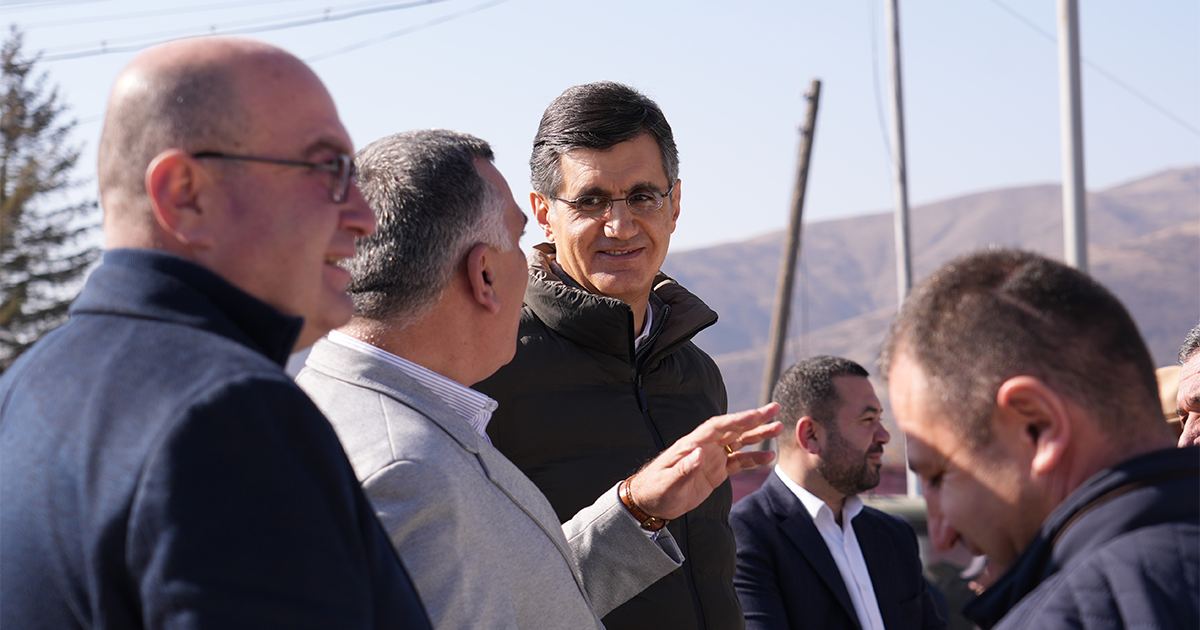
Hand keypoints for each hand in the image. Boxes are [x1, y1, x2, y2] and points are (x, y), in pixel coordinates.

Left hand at [626, 403, 782, 519]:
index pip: (718, 426)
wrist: (650, 502)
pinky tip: (769, 456)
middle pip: (733, 428)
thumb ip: (684, 469)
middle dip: (754, 418)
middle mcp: (704, 446)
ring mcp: (711, 458)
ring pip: (739, 442)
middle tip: (775, 408)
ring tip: (779, 428)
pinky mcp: (716, 472)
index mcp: (692, 444)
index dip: (737, 419)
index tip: (756, 414)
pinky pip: (738, 462)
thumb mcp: (668, 483)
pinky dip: (753, 459)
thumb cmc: (655, 490)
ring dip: (758, 435)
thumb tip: (701, 453)